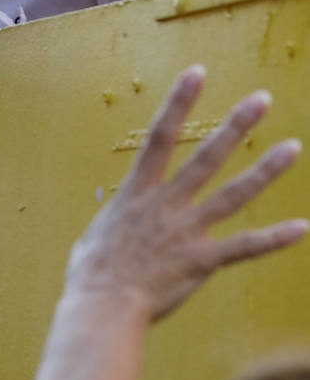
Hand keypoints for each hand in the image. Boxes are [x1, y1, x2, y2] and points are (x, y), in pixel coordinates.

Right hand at [63, 65, 305, 322]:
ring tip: (293, 147)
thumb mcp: (95, 235)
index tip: (197, 73)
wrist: (101, 305)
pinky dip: (273, 238)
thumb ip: (113, 222)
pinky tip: (302, 228)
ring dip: (265, 170)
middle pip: (206, 157)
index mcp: (135, 192)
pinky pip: (244, 247)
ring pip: (233, 194)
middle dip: (235, 125)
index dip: (179, 103)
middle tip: (262, 99)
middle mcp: (165, 204)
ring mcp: (186, 231)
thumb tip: (111, 221)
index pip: (159, 136)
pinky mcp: (201, 261)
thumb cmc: (90, 273)